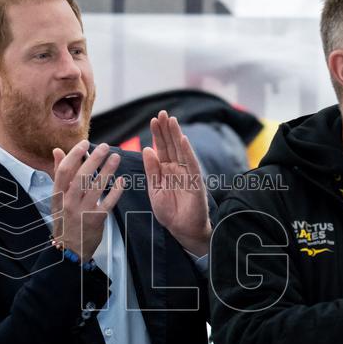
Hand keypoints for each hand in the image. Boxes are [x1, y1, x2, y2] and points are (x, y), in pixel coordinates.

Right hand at [50, 140, 124, 260]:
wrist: (69, 250)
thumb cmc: (65, 220)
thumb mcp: (57, 199)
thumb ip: (58, 174)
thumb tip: (57, 151)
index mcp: (58, 195)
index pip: (64, 170)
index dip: (74, 154)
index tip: (85, 143)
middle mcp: (69, 202)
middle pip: (82, 175)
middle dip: (95, 158)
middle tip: (105, 147)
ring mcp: (82, 212)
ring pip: (97, 186)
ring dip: (108, 170)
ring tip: (116, 157)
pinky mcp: (96, 220)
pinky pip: (108, 202)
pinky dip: (116, 191)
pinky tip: (122, 180)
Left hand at [142, 111, 211, 255]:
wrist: (182, 229)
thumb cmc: (169, 213)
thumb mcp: (154, 190)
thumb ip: (152, 171)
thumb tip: (147, 149)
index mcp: (165, 170)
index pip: (161, 148)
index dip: (158, 134)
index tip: (153, 120)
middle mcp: (177, 168)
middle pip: (171, 145)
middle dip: (167, 129)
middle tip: (162, 113)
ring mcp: (187, 173)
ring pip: (181, 150)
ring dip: (176, 135)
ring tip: (171, 120)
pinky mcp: (195, 181)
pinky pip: (191, 163)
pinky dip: (188, 151)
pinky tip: (183, 139)